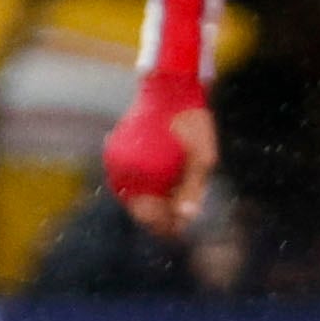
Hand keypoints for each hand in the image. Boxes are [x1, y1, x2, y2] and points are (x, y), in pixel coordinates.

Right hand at [103, 74, 217, 235]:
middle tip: (178, 221)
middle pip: (138, 207)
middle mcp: (122, 170)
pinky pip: (128, 176)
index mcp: (141, 175)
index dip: (165, 228)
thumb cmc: (191, 123)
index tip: (180, 231)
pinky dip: (143, 185)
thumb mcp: (202, 159)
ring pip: (131, 193)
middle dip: (157, 215)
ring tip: (171, 202)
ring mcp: (116, 159)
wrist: (170, 89)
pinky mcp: (117, 149)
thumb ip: (193, 190)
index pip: (148, 217)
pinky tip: (160, 184)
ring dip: (150, 200)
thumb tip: (185, 219)